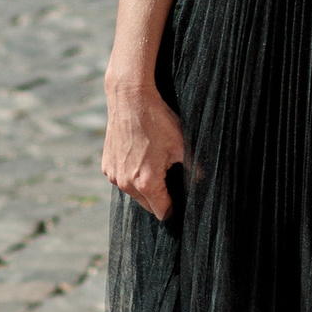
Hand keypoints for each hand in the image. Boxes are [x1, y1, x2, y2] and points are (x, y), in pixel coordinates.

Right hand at [104, 72, 189, 220]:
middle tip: (171, 179)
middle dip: (160, 198)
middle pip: (148, 206)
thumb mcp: (182, 145)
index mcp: (147, 183)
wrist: (130, 98)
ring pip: (134, 194)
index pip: (163, 213)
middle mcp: (126, 184)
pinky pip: (122, 180)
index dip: (175, 209)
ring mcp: (114, 175)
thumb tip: (205, 186)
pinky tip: (141, 157)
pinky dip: (132, 175)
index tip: (182, 201)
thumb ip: (195, 170)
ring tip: (155, 164)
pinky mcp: (107, 166)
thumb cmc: (158, 121)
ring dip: (145, 187)